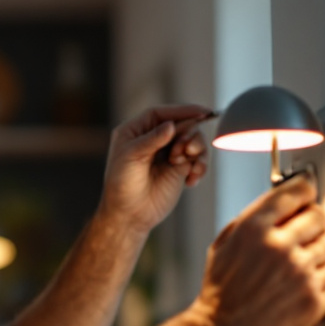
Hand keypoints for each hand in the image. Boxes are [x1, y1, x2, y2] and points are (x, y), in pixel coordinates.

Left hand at [97, 104, 214, 234]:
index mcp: (136, 131)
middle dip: (189, 135)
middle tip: (185, 151)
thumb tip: (171, 125)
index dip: (182, 110)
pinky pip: (198, 159)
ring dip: (197, 150)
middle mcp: (153, 139)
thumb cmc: (122, 185)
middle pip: (182, 124)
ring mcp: (168, 153)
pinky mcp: (179, 169)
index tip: (202, 112)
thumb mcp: (132, 158)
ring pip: (194, 140)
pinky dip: (200, 167)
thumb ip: (152, 139)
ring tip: (188, 166)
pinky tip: (191, 180)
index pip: (161, 113)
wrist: (129, 215)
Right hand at [190, 177, 324, 325]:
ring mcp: (301, 275)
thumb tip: (283, 203)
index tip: (307, 197)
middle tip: (306, 234)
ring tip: (301, 266)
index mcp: (255, 229)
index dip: (305, 192)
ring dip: (320, 254)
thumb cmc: (221, 292)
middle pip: (321, 216)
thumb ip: (254, 219)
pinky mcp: (313, 301)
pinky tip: (302, 287)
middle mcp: (280, 248)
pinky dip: (322, 284)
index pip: (298, 191)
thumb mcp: (225, 244)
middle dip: (314, 223)